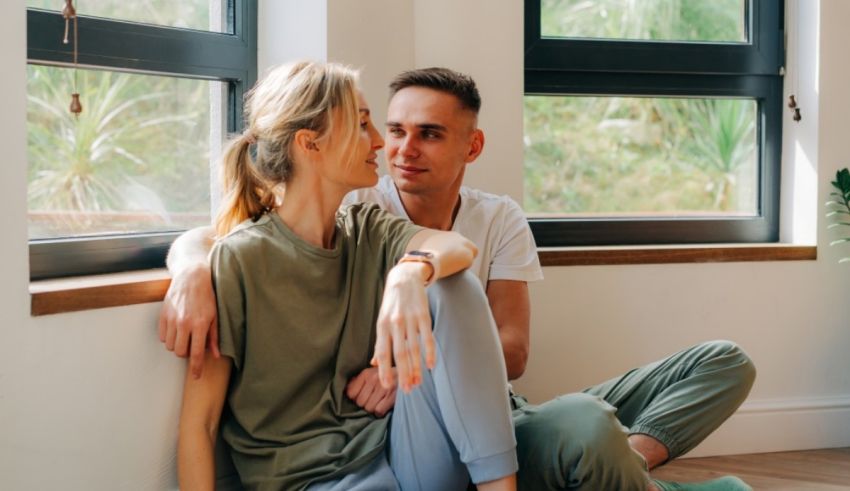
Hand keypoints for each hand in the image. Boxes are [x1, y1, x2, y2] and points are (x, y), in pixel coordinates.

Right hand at [158, 263, 219, 378]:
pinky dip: (169, 337)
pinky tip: (176, 329)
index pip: (196, 353)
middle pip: (180, 352)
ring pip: (170, 346)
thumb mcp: (215, 316)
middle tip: (192, 343)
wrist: (192, 276)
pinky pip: (162, 336)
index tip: (195, 376)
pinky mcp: (163, 315)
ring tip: (185, 334)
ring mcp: (172, 319)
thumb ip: (214, 337)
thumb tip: (215, 355)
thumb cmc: (207, 296)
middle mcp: (184, 323)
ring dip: (177, 345)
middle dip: (186, 352)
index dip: (195, 368)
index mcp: (200, 324)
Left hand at [346, 367, 396, 416]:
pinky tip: (385, 405)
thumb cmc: (387, 376)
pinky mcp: (393, 396)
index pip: (350, 393)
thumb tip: (346, 391)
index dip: (355, 398)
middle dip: (365, 404)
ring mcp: (384, 388)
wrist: (408, 374)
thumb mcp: (372, 373)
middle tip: (372, 400)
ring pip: (369, 408)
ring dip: (373, 408)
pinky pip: (379, 411)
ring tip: (379, 402)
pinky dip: (381, 412)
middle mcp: (374, 379)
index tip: (362, 396)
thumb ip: (359, 380)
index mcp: (366, 373)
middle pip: (360, 402)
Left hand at [373, 262, 436, 392]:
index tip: (387, 386)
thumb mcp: (381, 319)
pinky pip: (427, 337)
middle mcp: (394, 324)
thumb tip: (375, 363)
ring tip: (418, 383)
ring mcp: (409, 319)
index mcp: (382, 326)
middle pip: (399, 354)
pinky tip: (431, 365)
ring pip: (413, 349)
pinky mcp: (423, 315)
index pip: (383, 353)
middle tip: (407, 390)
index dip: (384, 370)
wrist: (405, 277)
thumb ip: (380, 342)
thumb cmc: (392, 303)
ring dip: (416, 368)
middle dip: (403, 374)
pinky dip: (429, 352)